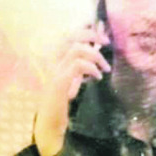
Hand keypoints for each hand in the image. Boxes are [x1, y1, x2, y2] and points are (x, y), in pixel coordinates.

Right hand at [35, 21, 110, 155]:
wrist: (49, 125)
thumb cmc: (60, 106)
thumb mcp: (71, 83)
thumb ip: (79, 70)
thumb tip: (94, 58)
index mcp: (54, 61)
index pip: (67, 36)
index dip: (84, 30)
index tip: (100, 35)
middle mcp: (52, 63)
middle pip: (70, 36)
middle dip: (91, 34)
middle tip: (106, 42)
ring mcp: (55, 71)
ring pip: (76, 49)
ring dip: (95, 55)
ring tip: (105, 68)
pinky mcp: (59, 82)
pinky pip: (78, 65)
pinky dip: (92, 68)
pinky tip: (98, 78)